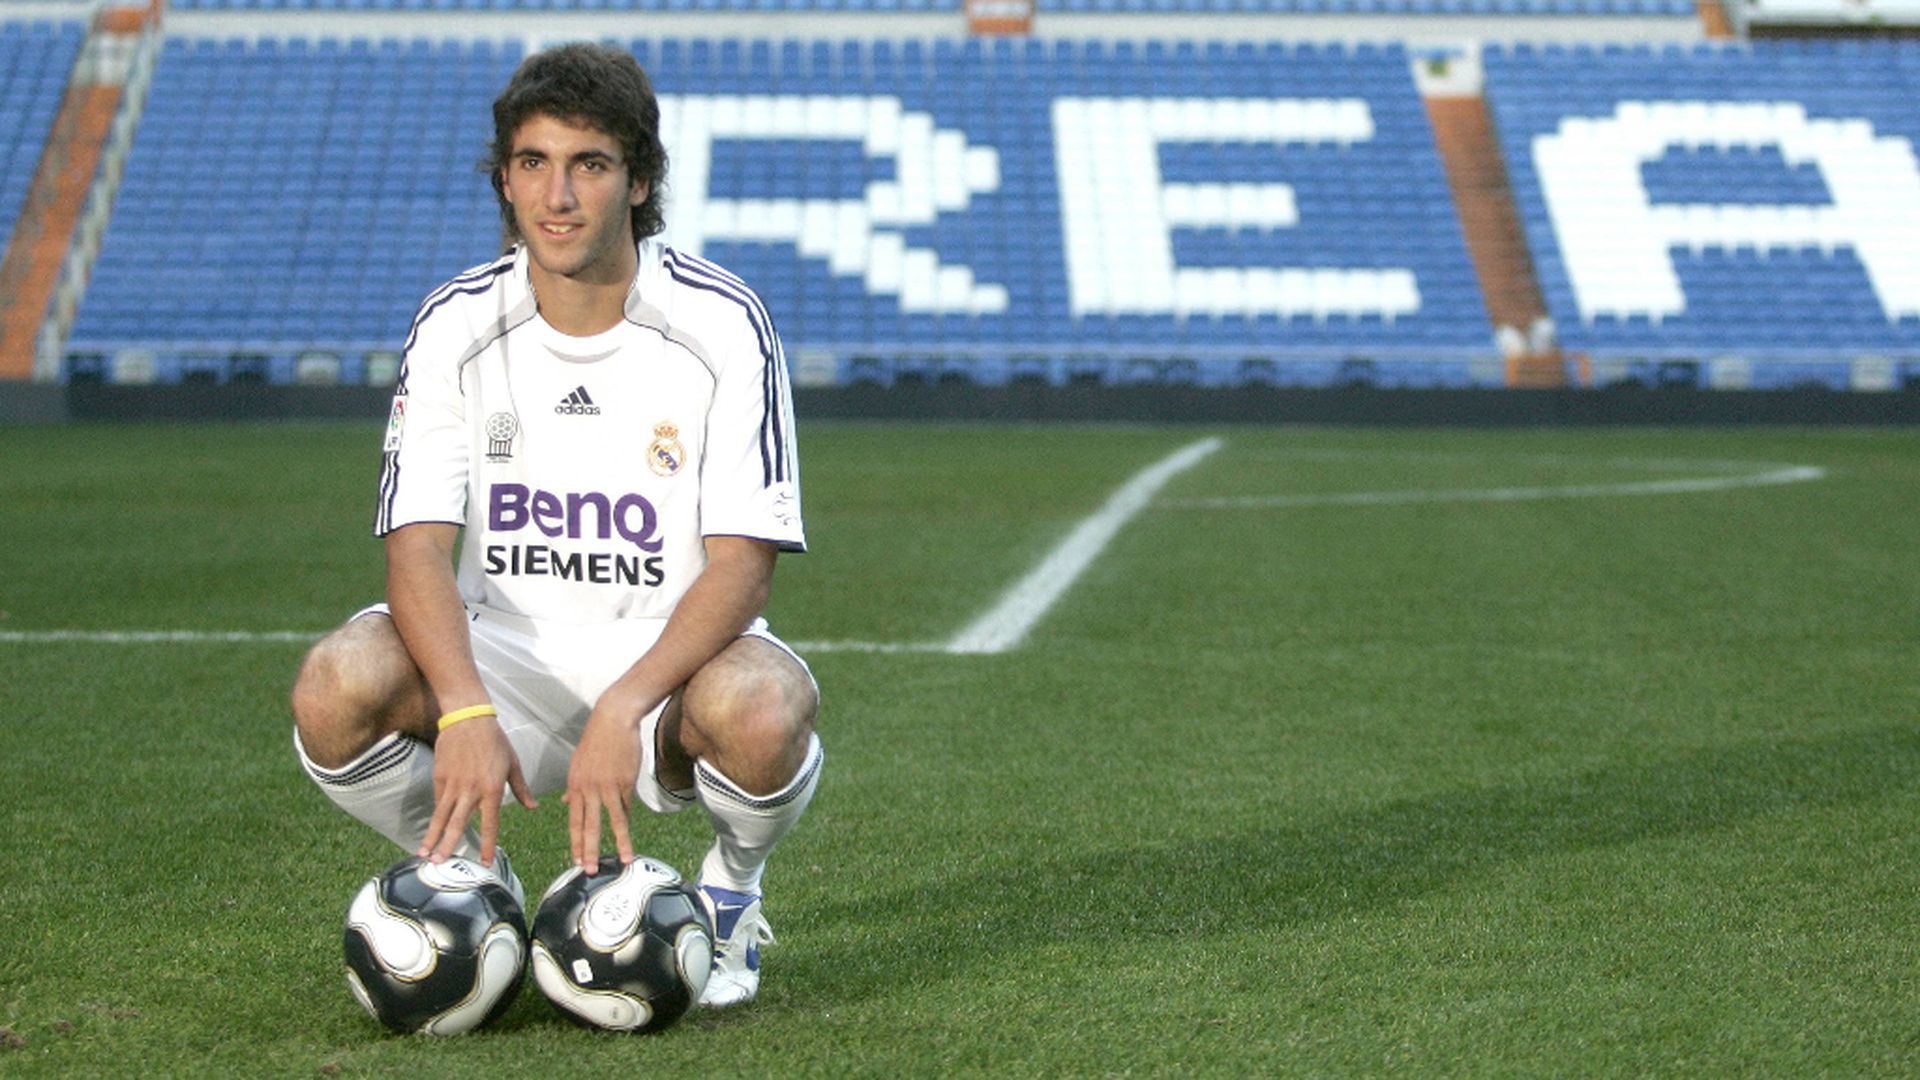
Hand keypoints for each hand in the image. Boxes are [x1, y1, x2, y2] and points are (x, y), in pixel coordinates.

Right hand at [419, 715, 535, 867]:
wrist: (469, 718)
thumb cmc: (495, 740)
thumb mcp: (513, 764)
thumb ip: (521, 789)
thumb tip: (533, 807)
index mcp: (492, 789)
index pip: (490, 823)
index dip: (487, 844)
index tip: (484, 862)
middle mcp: (471, 790)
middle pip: (458, 823)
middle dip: (448, 845)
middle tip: (440, 864)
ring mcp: (452, 784)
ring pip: (441, 815)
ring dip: (432, 836)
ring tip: (424, 854)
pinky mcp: (439, 776)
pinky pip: (438, 799)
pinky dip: (436, 813)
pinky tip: (432, 827)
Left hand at [564, 693, 653, 871]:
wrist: (613, 720)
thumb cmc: (597, 741)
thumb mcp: (578, 764)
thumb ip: (573, 787)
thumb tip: (566, 803)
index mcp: (575, 785)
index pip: (574, 820)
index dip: (575, 841)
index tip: (575, 859)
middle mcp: (588, 789)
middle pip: (588, 825)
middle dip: (587, 850)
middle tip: (588, 870)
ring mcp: (607, 786)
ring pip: (611, 820)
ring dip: (616, 843)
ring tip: (621, 860)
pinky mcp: (624, 782)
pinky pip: (626, 807)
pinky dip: (628, 823)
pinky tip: (630, 837)